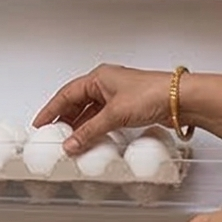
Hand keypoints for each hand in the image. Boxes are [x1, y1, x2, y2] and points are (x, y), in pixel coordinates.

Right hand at [33, 63, 170, 154]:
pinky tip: (91, 139)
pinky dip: (95, 129)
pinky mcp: (128, 108)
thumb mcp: (114, 114)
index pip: (66, 94)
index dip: (51, 109)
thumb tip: (71, 144)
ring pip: (91, 112)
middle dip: (65, 119)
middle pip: (77, 102)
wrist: (180, 99)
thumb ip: (89, 131)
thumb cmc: (152, 93)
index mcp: (98, 77)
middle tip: (53, 135)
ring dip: (80, 126)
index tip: (40, 123)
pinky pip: (103, 119)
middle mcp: (106, 84)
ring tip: (70, 141)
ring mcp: (118, 96)